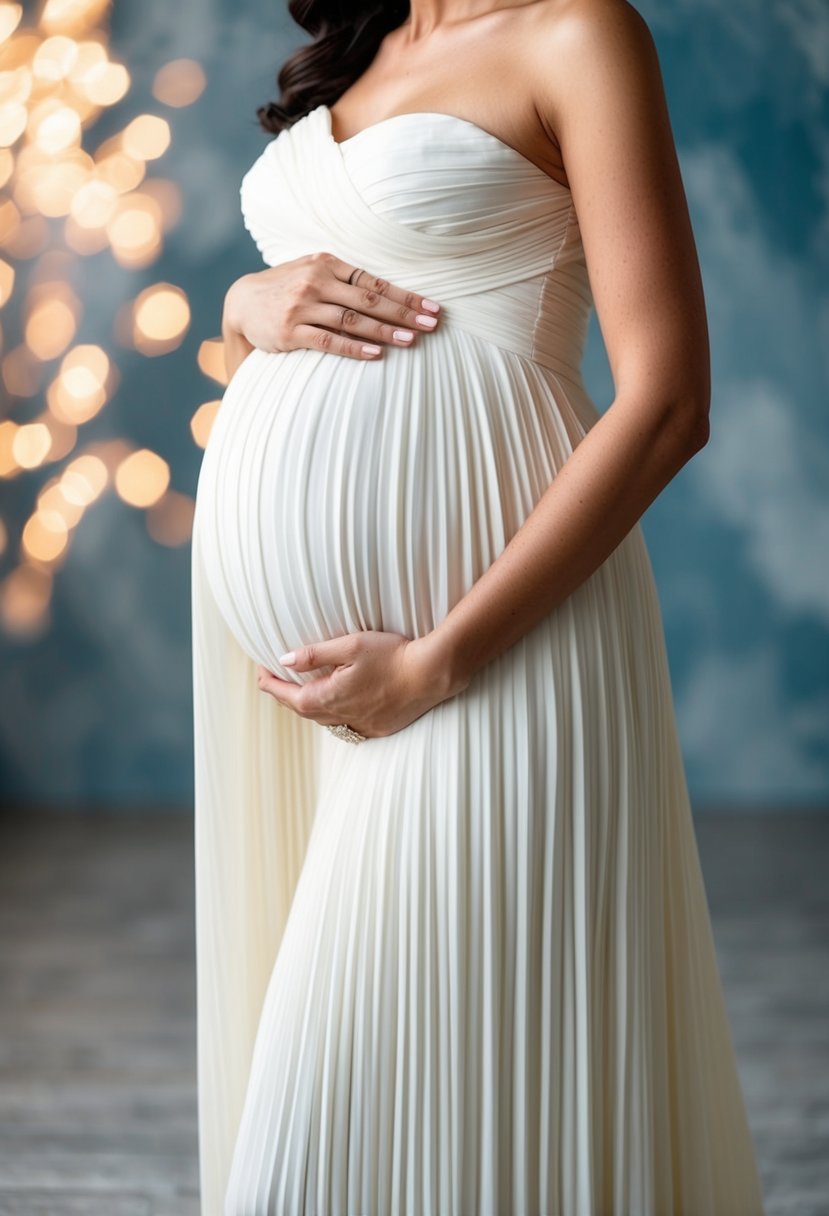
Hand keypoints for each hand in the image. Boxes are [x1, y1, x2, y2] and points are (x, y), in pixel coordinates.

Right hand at [223, 252, 440, 361]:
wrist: (241, 302)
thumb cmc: (287, 288)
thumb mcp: (313, 272)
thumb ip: (345, 280)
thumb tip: (388, 295)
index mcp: (328, 264)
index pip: (375, 282)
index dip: (406, 296)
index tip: (432, 308)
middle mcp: (316, 281)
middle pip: (369, 299)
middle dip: (404, 313)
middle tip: (431, 325)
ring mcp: (302, 306)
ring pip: (352, 320)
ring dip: (384, 330)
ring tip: (410, 340)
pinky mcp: (290, 330)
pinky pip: (329, 340)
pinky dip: (354, 347)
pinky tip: (376, 353)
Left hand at [255, 629, 465, 739]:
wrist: (432, 674)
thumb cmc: (393, 655)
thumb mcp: (350, 646)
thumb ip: (314, 654)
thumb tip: (284, 661)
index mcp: (329, 697)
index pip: (287, 697)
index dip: (270, 684)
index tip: (260, 672)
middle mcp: (342, 718)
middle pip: (303, 711)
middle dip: (285, 697)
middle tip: (275, 681)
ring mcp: (362, 726)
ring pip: (324, 721)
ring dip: (309, 707)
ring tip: (303, 692)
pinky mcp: (379, 729)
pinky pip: (347, 727)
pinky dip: (334, 715)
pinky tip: (338, 704)